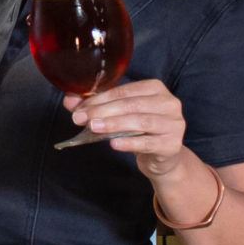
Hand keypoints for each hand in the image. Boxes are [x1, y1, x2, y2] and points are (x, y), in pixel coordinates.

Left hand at [64, 78, 189, 176]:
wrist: (163, 157)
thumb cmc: (140, 131)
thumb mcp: (119, 115)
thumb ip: (97, 106)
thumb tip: (69, 101)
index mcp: (155, 88)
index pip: (124, 91)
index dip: (100, 99)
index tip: (79, 109)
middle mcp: (168, 103)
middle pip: (132, 105)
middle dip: (103, 111)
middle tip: (81, 119)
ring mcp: (174, 124)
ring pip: (141, 122)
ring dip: (114, 124)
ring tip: (94, 128)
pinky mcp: (172, 145)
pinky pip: (148, 143)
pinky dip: (129, 142)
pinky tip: (114, 144)